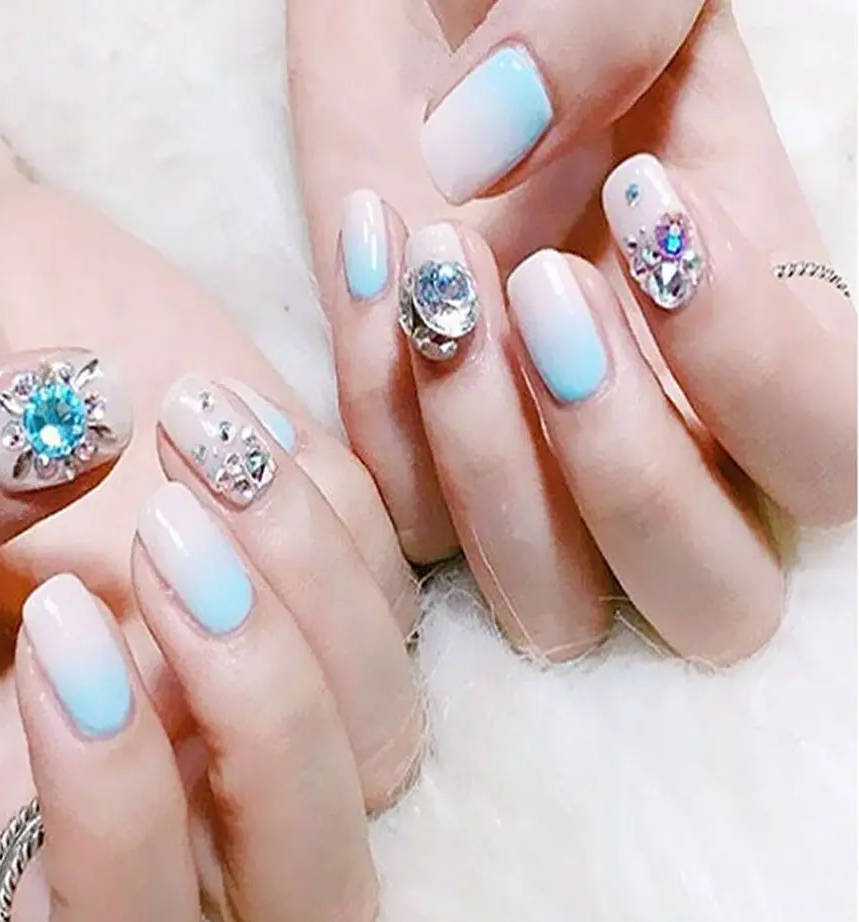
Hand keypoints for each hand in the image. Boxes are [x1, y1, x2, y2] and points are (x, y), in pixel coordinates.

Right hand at [0, 0, 421, 921]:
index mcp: (24, 800)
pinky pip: (404, 587)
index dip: (119, 839)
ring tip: (199, 428)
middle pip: (312, 889)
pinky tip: (237, 408)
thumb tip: (67, 438)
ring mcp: (270, 669)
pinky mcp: (330, 568)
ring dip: (315, 582)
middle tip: (163, 533)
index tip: (60, 625)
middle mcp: (171, 765)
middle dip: (266, 715)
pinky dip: (342, 500)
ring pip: (387, 732)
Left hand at [288, 0, 855, 661]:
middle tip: (542, 284)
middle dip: (621, 466)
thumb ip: (614, 28)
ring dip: (492, 469)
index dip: (747, 364)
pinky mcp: (413, 445)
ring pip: (553, 605)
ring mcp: (527, 453)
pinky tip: (367, 239)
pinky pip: (403, 519)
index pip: (826, 452)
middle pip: (712, 597)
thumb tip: (479, 160)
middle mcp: (652, 421)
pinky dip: (377, 407)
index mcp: (750, 323)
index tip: (643, 189)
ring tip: (437, 270)